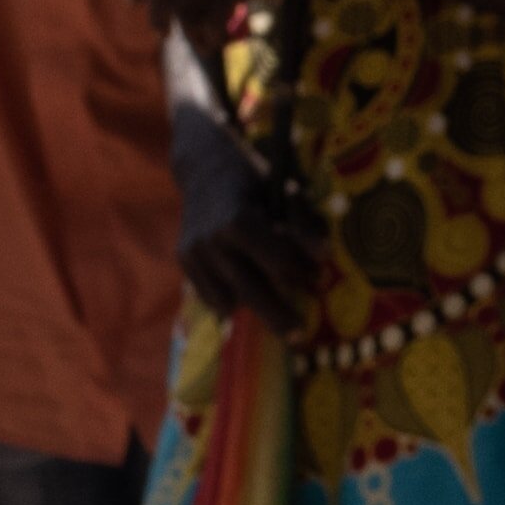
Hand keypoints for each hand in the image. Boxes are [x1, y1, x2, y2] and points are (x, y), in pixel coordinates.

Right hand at [170, 88, 322, 323]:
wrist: (205, 166)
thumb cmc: (256, 178)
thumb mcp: (285, 192)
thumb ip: (303, 224)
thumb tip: (321, 259)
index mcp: (238, 220)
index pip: (277, 264)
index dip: (302, 273)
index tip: (318, 278)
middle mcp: (210, 241)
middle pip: (252, 291)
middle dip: (278, 317)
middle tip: (300, 338)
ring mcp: (193, 252)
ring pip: (228, 298)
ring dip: (253, 305)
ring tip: (274, 304)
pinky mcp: (183, 260)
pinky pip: (209, 295)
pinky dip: (229, 300)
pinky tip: (244, 293)